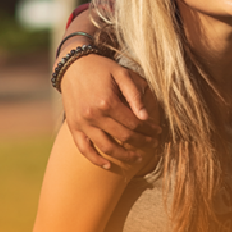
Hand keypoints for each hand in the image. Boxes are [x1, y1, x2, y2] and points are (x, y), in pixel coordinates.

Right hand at [59, 53, 161, 168]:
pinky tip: (108, 165)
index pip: (134, 123)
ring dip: (124, 156)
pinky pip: (84, 149)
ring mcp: (82, 124)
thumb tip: (145, 116)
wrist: (73, 65)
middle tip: (153, 144)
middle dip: (142, 142)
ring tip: (138, 158)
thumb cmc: (102, 68)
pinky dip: (95, 159)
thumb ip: (135, 95)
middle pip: (123, 136)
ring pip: (106, 147)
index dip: (149, 129)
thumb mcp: (122, 74)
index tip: (158, 131)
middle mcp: (94, 116)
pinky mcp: (73, 127)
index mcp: (107, 102)